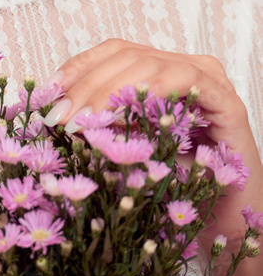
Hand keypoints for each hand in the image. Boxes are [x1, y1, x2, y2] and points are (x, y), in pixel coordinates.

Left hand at [43, 38, 262, 275]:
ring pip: (148, 64)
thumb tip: (55, 110)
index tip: (50, 90)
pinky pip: (185, 79)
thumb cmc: (174, 185)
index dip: (79, 66)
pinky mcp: (226, 98)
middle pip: (125, 56)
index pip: (112, 52)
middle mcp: (182, 65)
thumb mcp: (126, 146)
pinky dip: (152, 91)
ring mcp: (206, 77)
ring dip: (110, 91)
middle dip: (87, 85)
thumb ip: (100, 122)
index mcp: (158, 68)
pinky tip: (127, 114)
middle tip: (61, 117)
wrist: (225, 222)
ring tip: (86, 121)